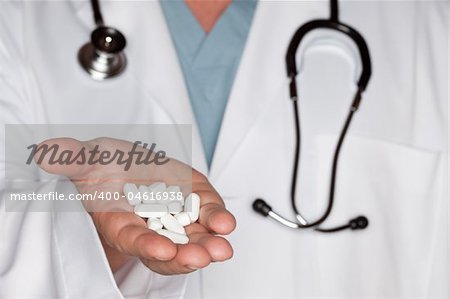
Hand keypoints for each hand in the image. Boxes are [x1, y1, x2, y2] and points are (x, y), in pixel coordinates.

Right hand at [35, 137, 235, 273]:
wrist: (129, 163)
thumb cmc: (106, 166)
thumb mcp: (88, 158)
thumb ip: (73, 158)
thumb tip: (46, 154)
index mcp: (119, 221)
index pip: (131, 238)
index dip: (145, 245)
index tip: (161, 249)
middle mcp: (149, 226)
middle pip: (167, 249)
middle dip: (183, 255)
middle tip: (200, 257)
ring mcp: (174, 218)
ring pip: (191, 239)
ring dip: (207, 245)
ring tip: (220, 247)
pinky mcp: (193, 203)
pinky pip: (206, 216)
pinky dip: (216, 221)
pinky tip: (225, 224)